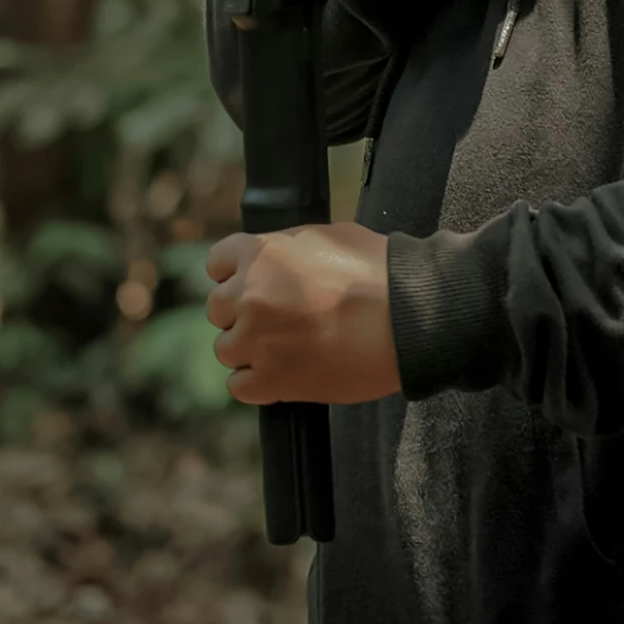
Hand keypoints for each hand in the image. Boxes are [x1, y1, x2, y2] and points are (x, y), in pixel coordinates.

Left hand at [205, 223, 399, 405]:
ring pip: (227, 349)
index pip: (218, 262)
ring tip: (286, 346)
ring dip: (250, 349)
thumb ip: (287, 248)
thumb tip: (273, 260)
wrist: (405, 317)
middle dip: (243, 312)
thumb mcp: (327, 236)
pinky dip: (258, 382)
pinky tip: (284, 371)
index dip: (236, 272)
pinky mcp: (271, 381)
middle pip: (218, 308)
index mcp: (260, 253)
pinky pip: (240, 386)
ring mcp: (257, 341)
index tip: (252, 283)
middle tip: (277, 317)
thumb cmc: (376, 271)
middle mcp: (249, 295)